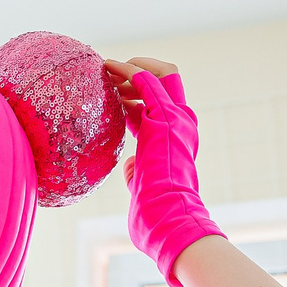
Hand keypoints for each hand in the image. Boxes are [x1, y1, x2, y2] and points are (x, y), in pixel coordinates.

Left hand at [107, 57, 222, 285]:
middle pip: (167, 79)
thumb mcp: (144, 186)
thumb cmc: (156, 214)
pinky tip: (108, 66)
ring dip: (130, 68)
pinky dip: (127, 70)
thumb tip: (129, 163)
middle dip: (137, 72)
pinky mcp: (164, 118)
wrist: (170, 220)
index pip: (158, 104)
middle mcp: (182, 123)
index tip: (110, 93)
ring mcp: (176, 119)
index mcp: (177, 138)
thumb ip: (138, 170)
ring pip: (160, 72)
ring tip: (104, 68)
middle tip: (108, 75)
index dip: (134, 95)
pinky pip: (146, 81)